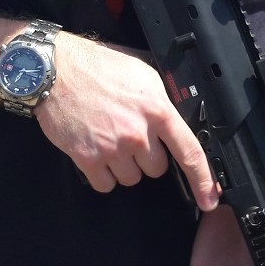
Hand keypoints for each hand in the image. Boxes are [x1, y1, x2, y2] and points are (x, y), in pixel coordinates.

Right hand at [35, 32, 218, 211]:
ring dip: (123, 165)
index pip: (189, 151)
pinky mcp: (88, 158)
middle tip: (129, 134)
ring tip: (108, 137)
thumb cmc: (96, 67)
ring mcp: (112, 147)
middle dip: (146, 156)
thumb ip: (162, 98)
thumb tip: (178, 115)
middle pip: (157, 169)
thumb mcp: (141, 72)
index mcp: (156, 109)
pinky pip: (106, 184)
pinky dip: (102, 174)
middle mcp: (137, 132)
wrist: (55, 71)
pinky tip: (96, 150)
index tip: (210, 198)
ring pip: (131, 178)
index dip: (203, 180)